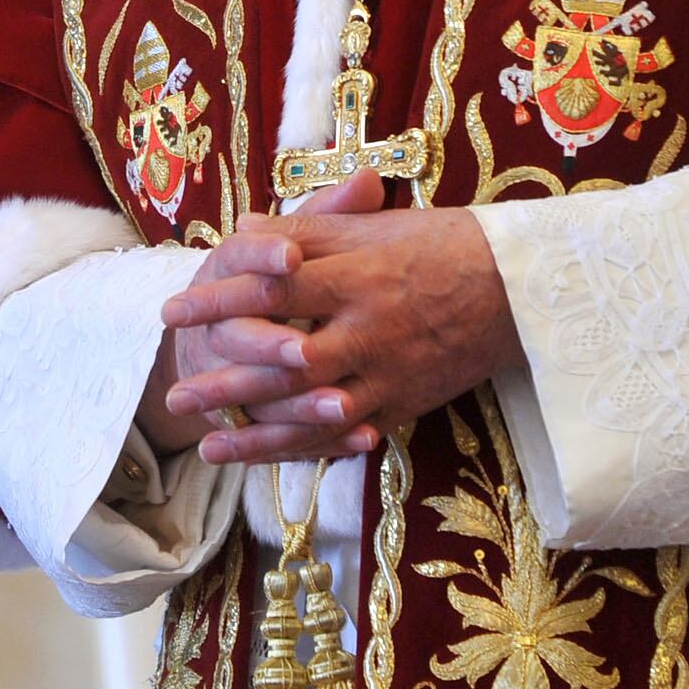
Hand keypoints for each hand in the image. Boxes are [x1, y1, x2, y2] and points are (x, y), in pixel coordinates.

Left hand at [157, 174, 512, 465]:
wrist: (516, 289)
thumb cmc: (437, 245)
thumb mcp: (371, 226)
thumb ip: (307, 230)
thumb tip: (246, 229)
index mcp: (357, 274)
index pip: (273, 288)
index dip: (219, 300)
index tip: (172, 310)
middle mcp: (369, 328)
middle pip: (285, 362)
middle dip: (225, 382)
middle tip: (174, 393)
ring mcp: (388, 373)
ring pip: (312, 411)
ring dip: (255, 433)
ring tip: (204, 443)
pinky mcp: (404, 405)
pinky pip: (346, 437)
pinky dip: (304, 452)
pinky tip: (266, 462)